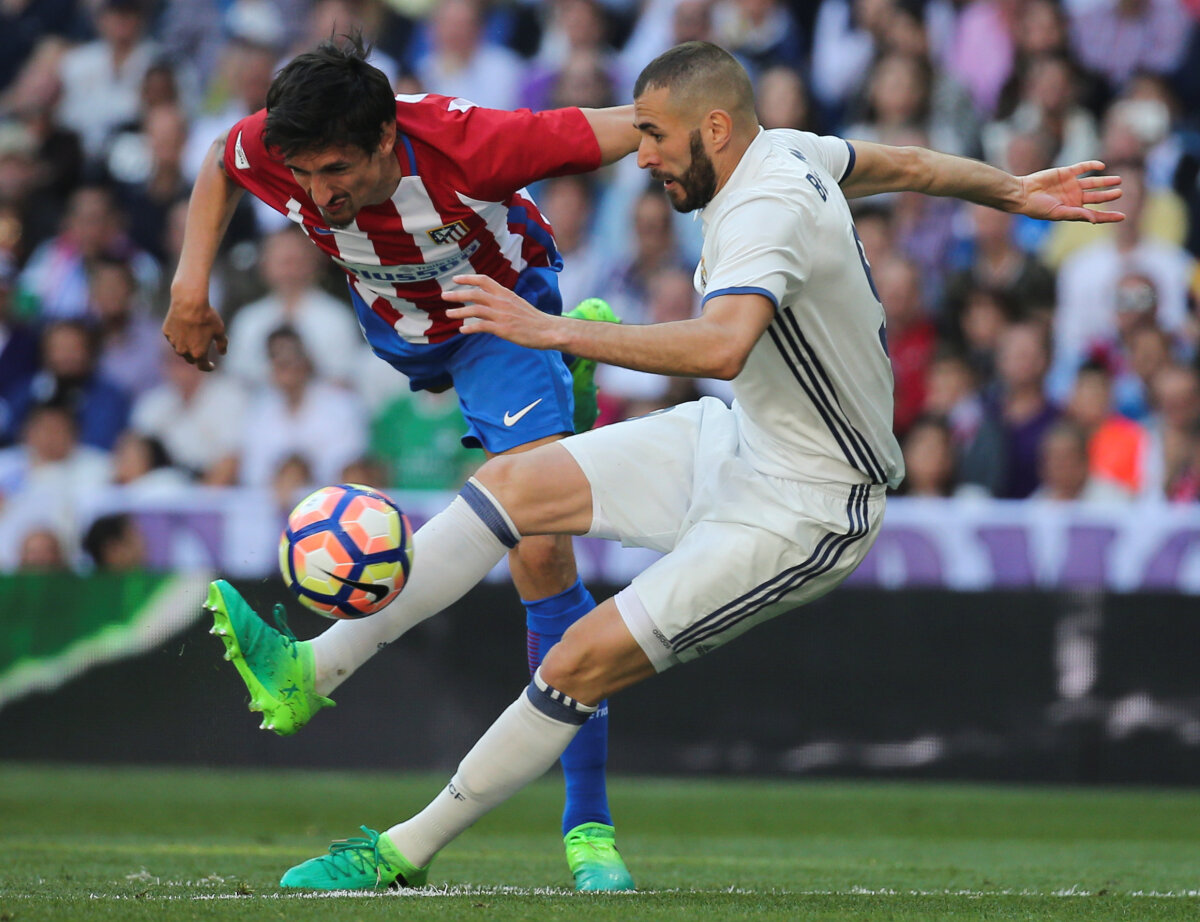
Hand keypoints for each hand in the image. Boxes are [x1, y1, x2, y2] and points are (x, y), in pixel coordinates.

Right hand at [163, 285, 226, 371]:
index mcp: (198, 353)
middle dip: (196, 357)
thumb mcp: (220, 331)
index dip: (208, 367)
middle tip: (202, 349)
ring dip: (186, 347)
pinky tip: (184, 327)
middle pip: (190, 359)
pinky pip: (173, 338)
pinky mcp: (166, 332)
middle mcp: (184, 351)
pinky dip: (178, 336)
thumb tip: (222, 353)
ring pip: (180, 349)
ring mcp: (173, 342)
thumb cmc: (207, 317)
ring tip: (193, 335)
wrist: (189, 303)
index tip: (212, 366)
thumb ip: (222, 344)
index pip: (203, 366)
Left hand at [443, 274, 559, 349]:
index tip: (455, 279)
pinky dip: (470, 328)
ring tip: (448, 314)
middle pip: (475, 294)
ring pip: (475, 310)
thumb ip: (502, 301)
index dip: (468, 278)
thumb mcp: (517, 303)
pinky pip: (481, 326)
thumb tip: (488, 303)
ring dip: (459, 311)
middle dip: (457, 294)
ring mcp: (502, 315)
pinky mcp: (503, 329)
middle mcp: (502, 301)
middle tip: (444, 296)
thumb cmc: (533, 319)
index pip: (484, 280)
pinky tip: (462, 330)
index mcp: (506, 293)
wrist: (548, 329)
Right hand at [1015, 160, 1123, 223]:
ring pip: (1093, 182)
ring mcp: (1071, 185)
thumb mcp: (1057, 214)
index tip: (1122, 216)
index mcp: (1072, 210)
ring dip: (1105, 181)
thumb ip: (1076, 214)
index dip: (1108, 216)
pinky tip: (1102, 166)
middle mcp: (1074, 197)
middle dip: (1109, 196)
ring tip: (1118, 180)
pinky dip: (1092, 166)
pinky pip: (1083, 168)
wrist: (1023, 193)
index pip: (1094, 214)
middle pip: (1096, 197)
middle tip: (1120, 193)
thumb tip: (1094, 219)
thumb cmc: (1037, 208)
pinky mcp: (1066, 172)